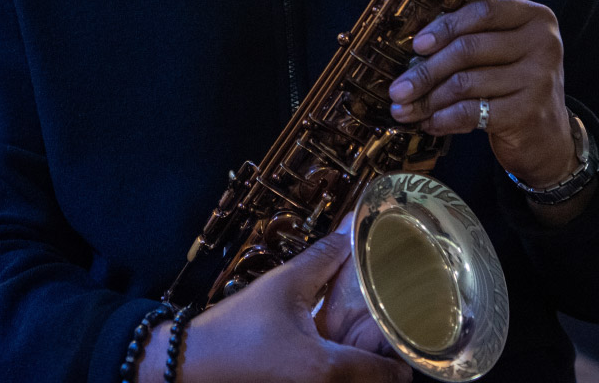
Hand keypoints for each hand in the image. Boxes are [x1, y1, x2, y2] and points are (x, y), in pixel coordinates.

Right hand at [139, 225, 409, 382]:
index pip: (393, 375)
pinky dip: (337, 365)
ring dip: (361, 361)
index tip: (408, 323)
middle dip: (384, 355)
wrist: (189, 364)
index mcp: (330, 370)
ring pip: (354, 382)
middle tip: (383, 325)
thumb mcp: (283, 284)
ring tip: (359, 330)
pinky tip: (328, 338)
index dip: (405, 349)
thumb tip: (349, 231)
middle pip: (378, 382)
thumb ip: (323, 258)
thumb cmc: (236, 328)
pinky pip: (330, 380)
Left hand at [388, 0, 576, 188]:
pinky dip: (444, 118)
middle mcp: (544, 44)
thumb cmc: (514, 84)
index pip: (484, 11)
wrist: (548, 136)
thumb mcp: (503, 51)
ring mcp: (539, 79)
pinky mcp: (528, 113)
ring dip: (428, 98)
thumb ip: (472, 38)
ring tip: (404, 109)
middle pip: (469, 49)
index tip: (417, 45)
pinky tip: (429, 122)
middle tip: (398, 88)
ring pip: (465, 83)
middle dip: (426, 70)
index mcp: (535, 17)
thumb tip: (414, 47)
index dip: (445, 26)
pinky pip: (472, 112)